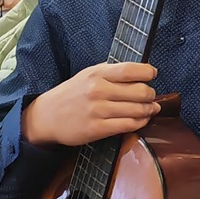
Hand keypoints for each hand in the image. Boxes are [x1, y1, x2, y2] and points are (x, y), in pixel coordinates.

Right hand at [21, 62, 158, 147]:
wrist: (47, 117)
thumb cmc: (71, 94)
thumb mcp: (88, 75)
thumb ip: (112, 73)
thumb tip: (141, 73)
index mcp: (97, 73)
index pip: (131, 69)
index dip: (148, 72)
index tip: (153, 74)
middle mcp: (98, 90)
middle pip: (140, 91)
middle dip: (151, 94)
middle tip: (151, 96)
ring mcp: (98, 110)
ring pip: (138, 110)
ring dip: (149, 110)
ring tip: (150, 109)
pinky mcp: (97, 129)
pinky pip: (128, 125)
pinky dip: (140, 123)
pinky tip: (141, 120)